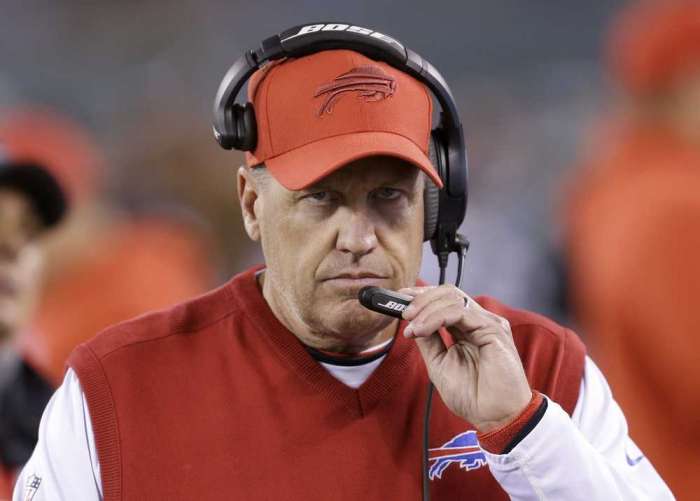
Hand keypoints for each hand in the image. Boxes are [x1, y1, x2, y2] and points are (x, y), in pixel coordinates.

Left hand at [400, 285, 531, 432]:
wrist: (495, 418)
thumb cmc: (473, 396)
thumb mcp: (439, 364)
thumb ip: (428, 340)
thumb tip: (411, 322)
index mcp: (468, 329)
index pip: (445, 300)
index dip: (421, 296)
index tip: (398, 298)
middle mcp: (479, 322)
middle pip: (448, 293)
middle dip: (421, 299)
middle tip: (403, 312)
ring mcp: (488, 324)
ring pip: (452, 298)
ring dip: (425, 310)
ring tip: (411, 328)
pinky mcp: (493, 330)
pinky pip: (459, 312)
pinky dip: (436, 318)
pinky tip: (421, 330)